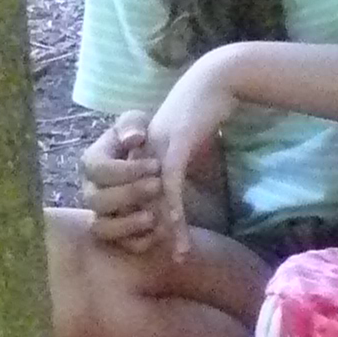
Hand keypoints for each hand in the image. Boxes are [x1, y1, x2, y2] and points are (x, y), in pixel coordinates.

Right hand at [77, 115, 171, 256]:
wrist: (159, 162)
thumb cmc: (144, 141)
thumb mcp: (138, 124)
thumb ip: (131, 124)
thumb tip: (133, 138)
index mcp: (94, 163)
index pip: (94, 168)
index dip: (124, 169)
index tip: (155, 164)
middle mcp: (92, 192)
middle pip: (96, 200)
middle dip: (129, 194)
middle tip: (158, 186)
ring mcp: (104, 215)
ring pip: (103, 228)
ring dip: (128, 224)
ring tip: (154, 216)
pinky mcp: (120, 235)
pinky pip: (123, 245)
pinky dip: (141, 242)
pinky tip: (161, 233)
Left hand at [145, 55, 245, 255]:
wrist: (216, 81)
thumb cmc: (202, 113)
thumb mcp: (182, 146)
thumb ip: (173, 169)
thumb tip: (176, 199)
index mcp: (131, 156)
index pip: (121, 200)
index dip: (136, 227)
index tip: (156, 247)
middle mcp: (135, 154)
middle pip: (130, 204)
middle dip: (147, 234)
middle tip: (167, 254)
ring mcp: (154, 149)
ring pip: (150, 200)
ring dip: (166, 229)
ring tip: (178, 251)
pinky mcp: (175, 145)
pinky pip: (170, 184)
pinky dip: (173, 207)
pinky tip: (178, 227)